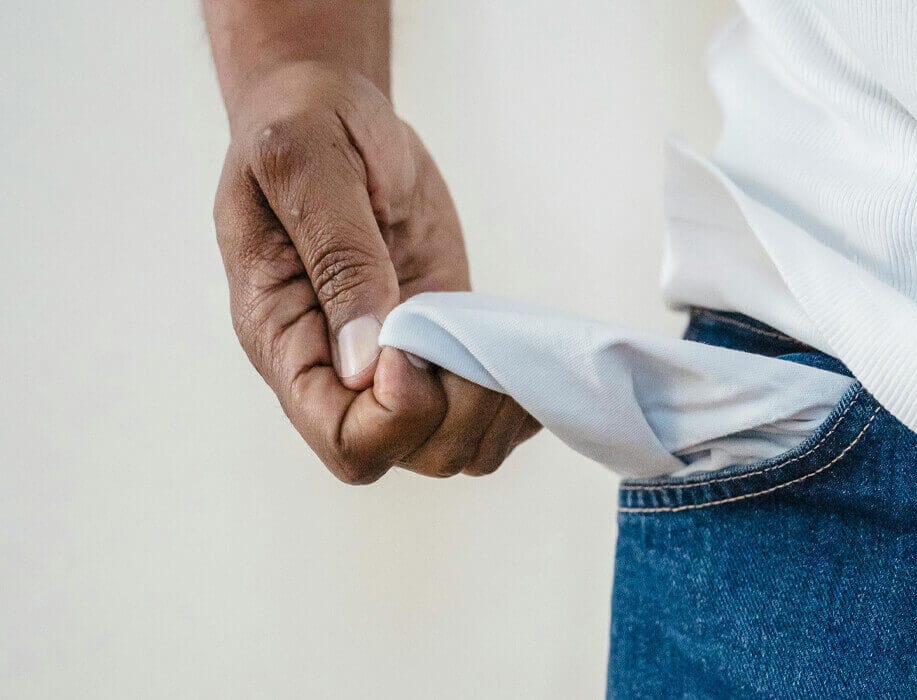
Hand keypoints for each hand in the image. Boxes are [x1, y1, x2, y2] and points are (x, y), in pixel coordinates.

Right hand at [212, 61, 537, 483]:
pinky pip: (479, 408)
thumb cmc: (305, 125)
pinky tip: (520, 354)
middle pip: (402, 454)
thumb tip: (363, 364)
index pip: (340, 438)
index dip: (393, 413)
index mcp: (283, 335)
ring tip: (495, 342)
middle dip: (453, 414)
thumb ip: (338, 258)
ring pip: (450, 445)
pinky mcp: (437, 340)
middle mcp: (334, 366)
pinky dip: (513, 397)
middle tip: (465, 336)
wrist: (329, 110)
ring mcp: (389, 359)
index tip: (411, 341)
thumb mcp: (308, 165)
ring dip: (490, 410)